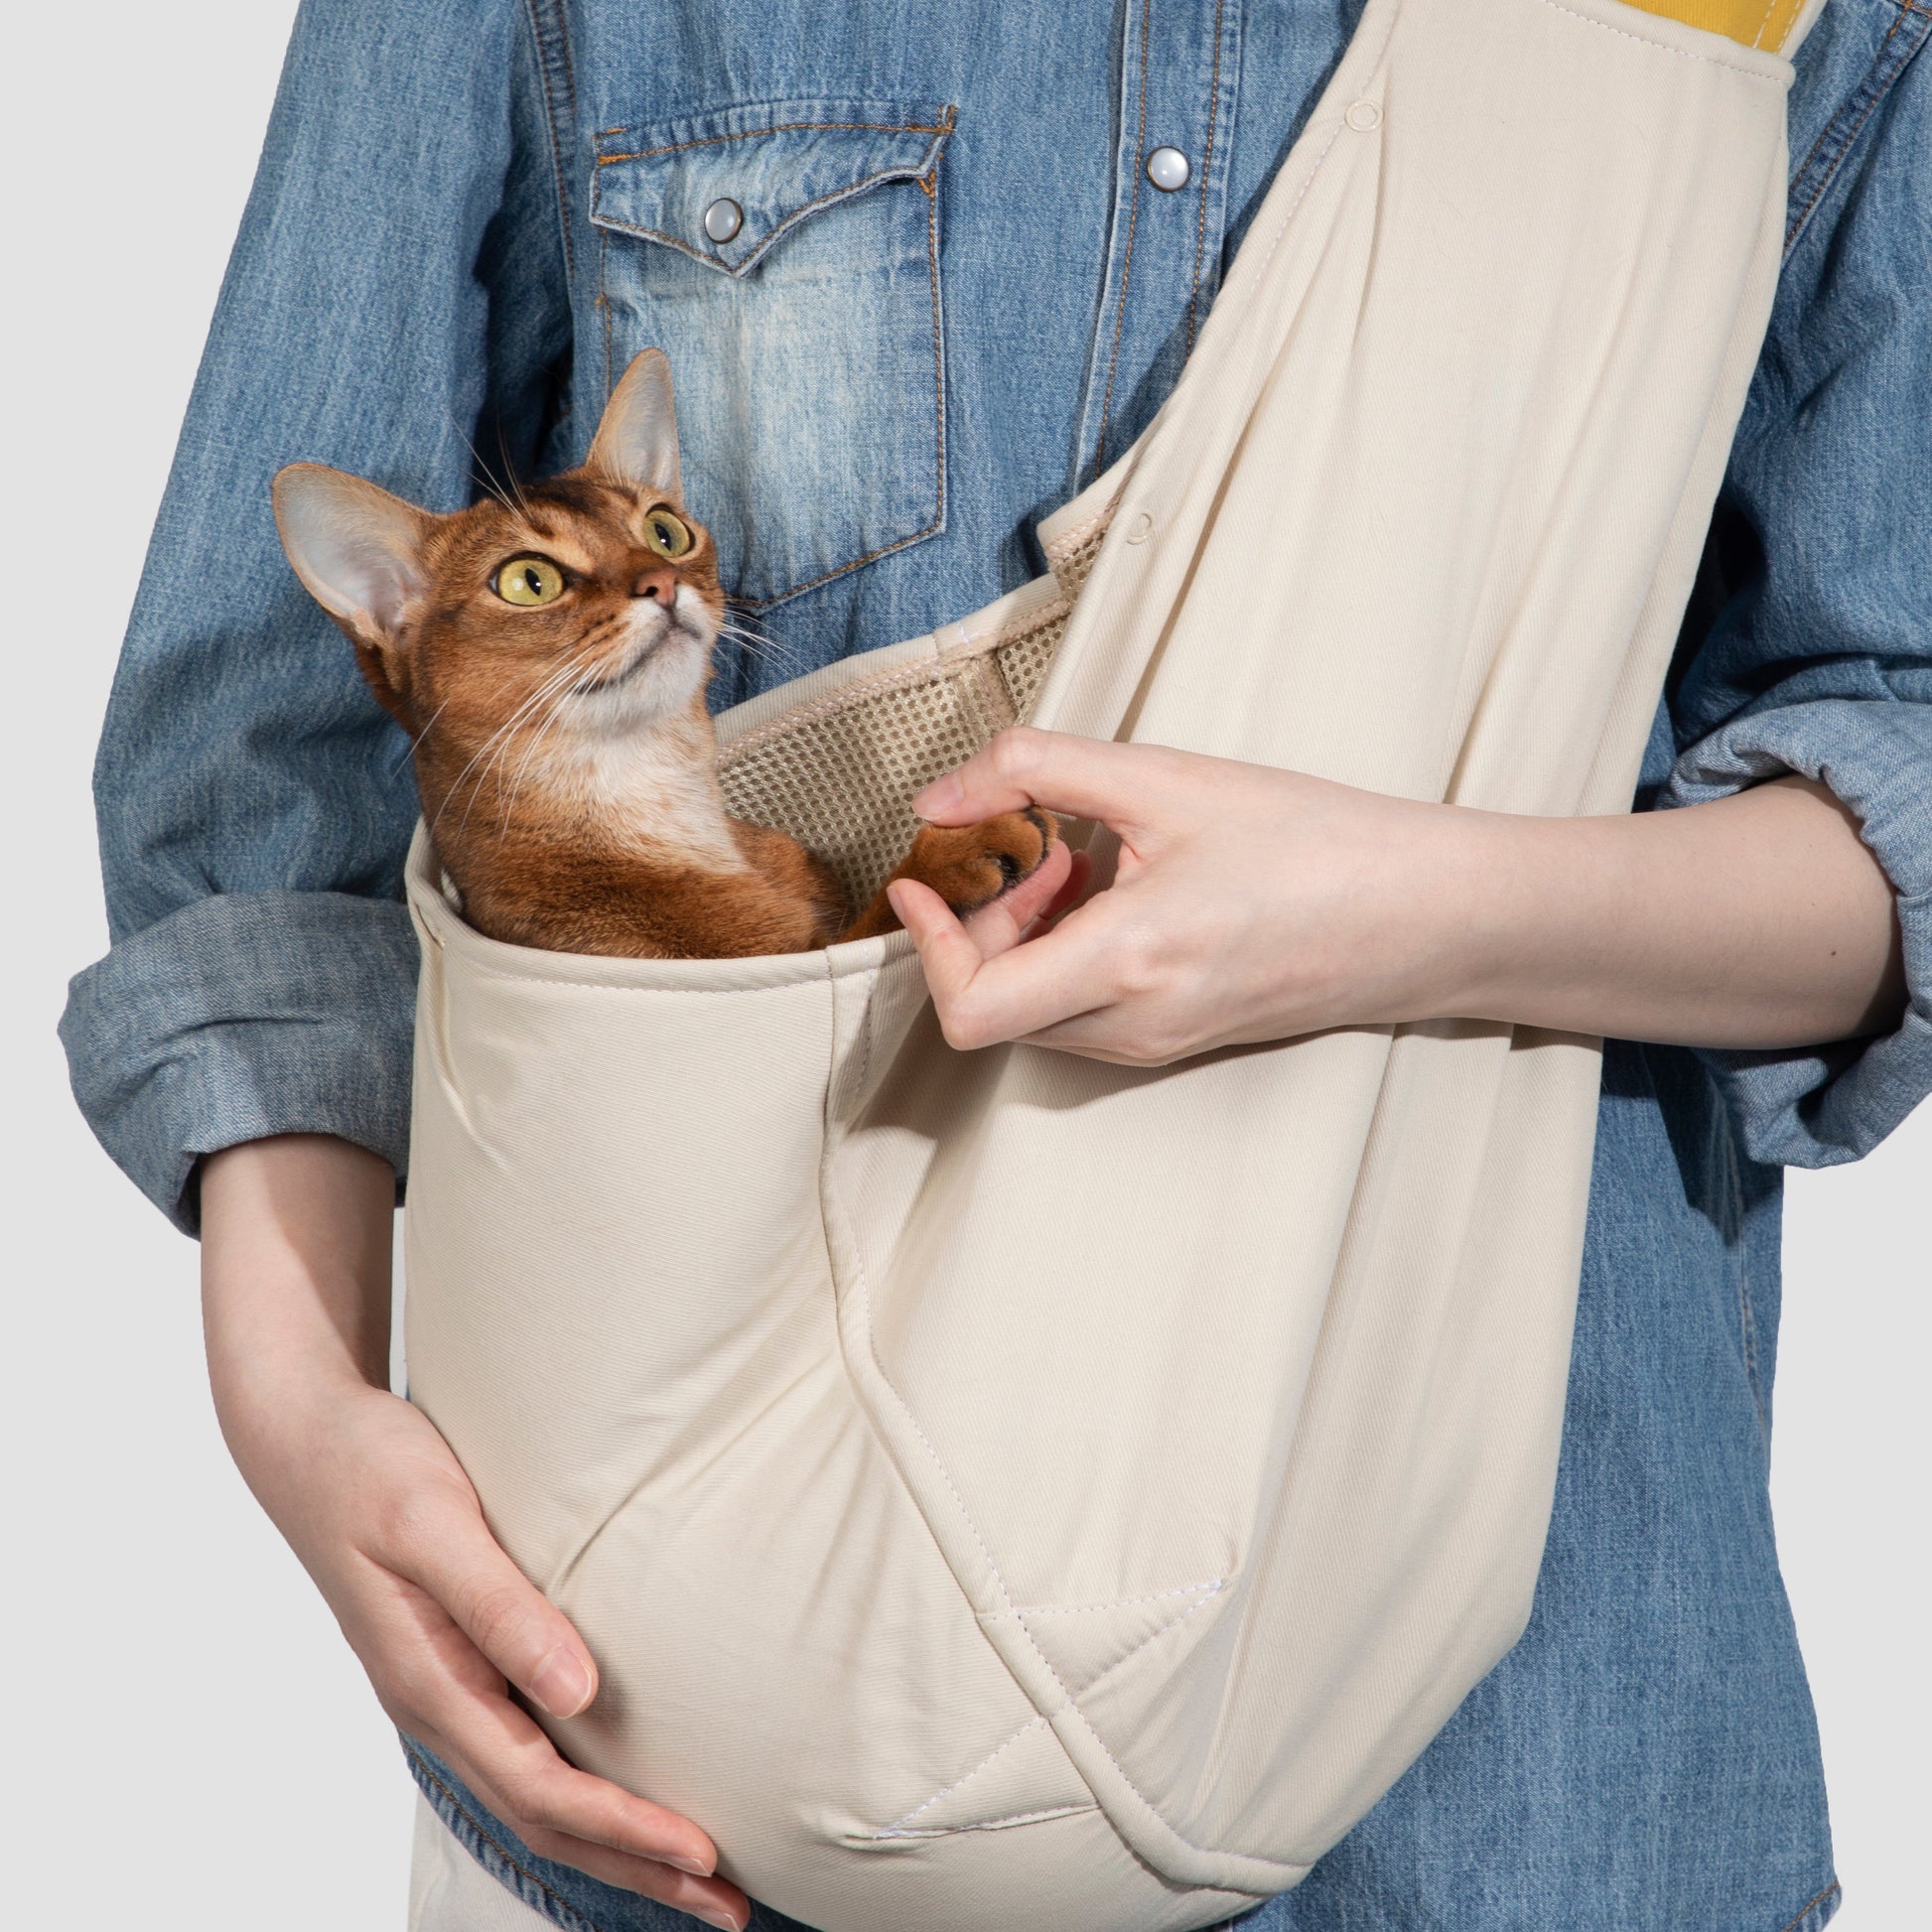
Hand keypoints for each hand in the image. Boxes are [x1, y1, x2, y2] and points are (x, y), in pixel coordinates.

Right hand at [201, 1137, 748, 1930]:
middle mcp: (437, 1705)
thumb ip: (501, 1606)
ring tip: (695, 1873)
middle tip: (727, 1905)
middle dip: (635, 1866)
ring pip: (534, 1798)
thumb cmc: (371, 1467)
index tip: (702, 1854)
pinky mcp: (456, 1668)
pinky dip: (583, 1794)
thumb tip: (577, 1693)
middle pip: (543, 1821)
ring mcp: (444, 1693)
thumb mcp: (434, 1523)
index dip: (624, 1829)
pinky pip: (525, 1757)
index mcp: (431, 1683)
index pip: (542, 1791)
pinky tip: (623, 1794)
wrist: (306, 1440)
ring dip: (614, 1842)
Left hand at [889, 728, 1903, 1062]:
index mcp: (1129, 963)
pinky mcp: (1182, 1041)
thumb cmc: (1317, 843)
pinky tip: (1122, 892)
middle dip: (983, 927)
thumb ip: (1035, 771)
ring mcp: (1160, 1045)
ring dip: (1029, 940)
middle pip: (995, 1008)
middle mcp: (1136, 1025)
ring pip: (1039, 1013)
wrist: (1430, 915)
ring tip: (1084, 861)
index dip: (928, 947)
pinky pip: (1088, 1015)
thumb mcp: (1166, 778)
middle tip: (1033, 849)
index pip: (971, 1009)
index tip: (921, 882)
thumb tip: (940, 794)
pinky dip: (1071, 956)